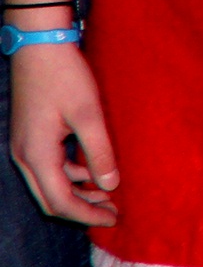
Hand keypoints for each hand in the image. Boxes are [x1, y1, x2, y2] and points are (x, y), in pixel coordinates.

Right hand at [9, 44, 117, 224]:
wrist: (40, 46)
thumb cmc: (65, 76)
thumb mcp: (88, 114)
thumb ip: (99, 151)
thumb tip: (110, 185)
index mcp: (37, 155)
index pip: (60, 201)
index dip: (87, 215)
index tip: (114, 219)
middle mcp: (25, 157)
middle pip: (51, 199)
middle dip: (82, 208)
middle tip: (114, 212)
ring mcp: (25, 147)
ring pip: (50, 183)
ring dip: (78, 191)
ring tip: (110, 191)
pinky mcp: (32, 136)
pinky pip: (50, 167)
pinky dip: (72, 174)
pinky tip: (95, 168)